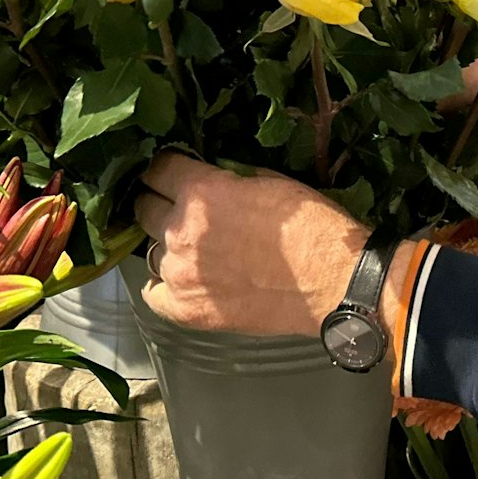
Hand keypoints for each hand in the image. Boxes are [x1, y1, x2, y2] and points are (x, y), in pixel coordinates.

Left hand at [134, 154, 368, 335]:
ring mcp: (180, 273)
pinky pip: (153, 293)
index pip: (158, 169)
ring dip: (167, 245)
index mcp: (202, 193)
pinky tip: (181, 279)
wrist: (333, 281)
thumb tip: (212, 178)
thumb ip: (229, 180)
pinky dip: (164, 284)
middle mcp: (181, 231)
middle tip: (176, 207)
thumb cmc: (313, 227)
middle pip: (144, 208)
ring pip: (151, 250)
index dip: (164, 168)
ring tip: (193, 249)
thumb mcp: (270, 182)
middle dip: (158, 203)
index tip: (170, 172)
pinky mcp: (186, 310)